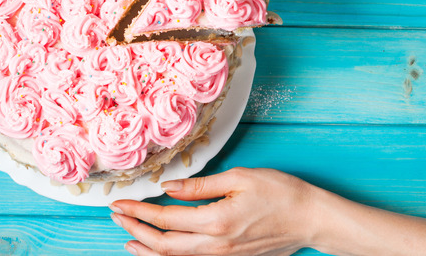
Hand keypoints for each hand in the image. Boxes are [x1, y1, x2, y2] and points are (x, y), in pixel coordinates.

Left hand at [109, 167, 323, 255]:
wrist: (310, 219)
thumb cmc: (281, 193)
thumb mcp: (240, 177)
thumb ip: (200, 186)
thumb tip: (169, 187)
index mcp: (216, 222)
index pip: (165, 219)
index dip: (139, 212)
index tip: (120, 204)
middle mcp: (216, 246)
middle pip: (163, 245)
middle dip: (135, 230)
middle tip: (116, 217)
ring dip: (148, 249)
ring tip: (128, 240)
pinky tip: (160, 250)